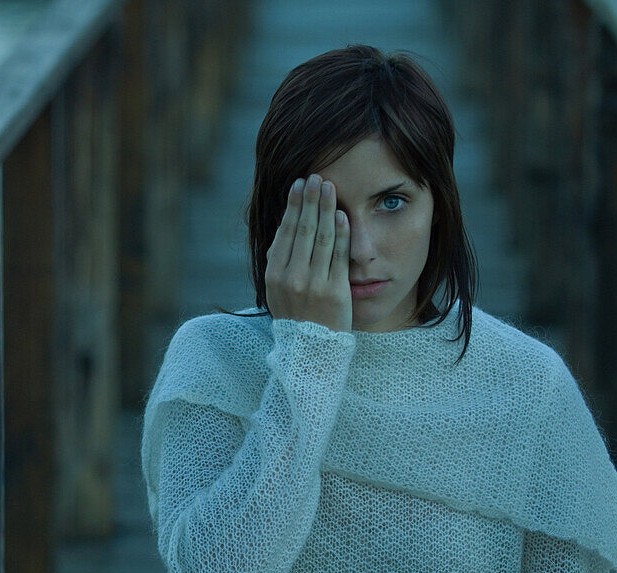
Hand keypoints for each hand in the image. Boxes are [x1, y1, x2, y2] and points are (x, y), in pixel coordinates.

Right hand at [264, 173, 351, 332]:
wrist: (310, 352)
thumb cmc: (297, 317)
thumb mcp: (278, 291)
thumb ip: (281, 262)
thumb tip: (287, 227)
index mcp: (274, 275)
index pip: (285, 232)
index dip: (292, 205)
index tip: (299, 184)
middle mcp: (291, 277)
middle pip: (302, 229)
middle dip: (310, 200)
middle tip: (316, 177)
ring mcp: (312, 284)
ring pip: (319, 238)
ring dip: (326, 208)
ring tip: (329, 187)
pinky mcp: (334, 291)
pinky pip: (338, 255)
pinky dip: (340, 232)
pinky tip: (342, 214)